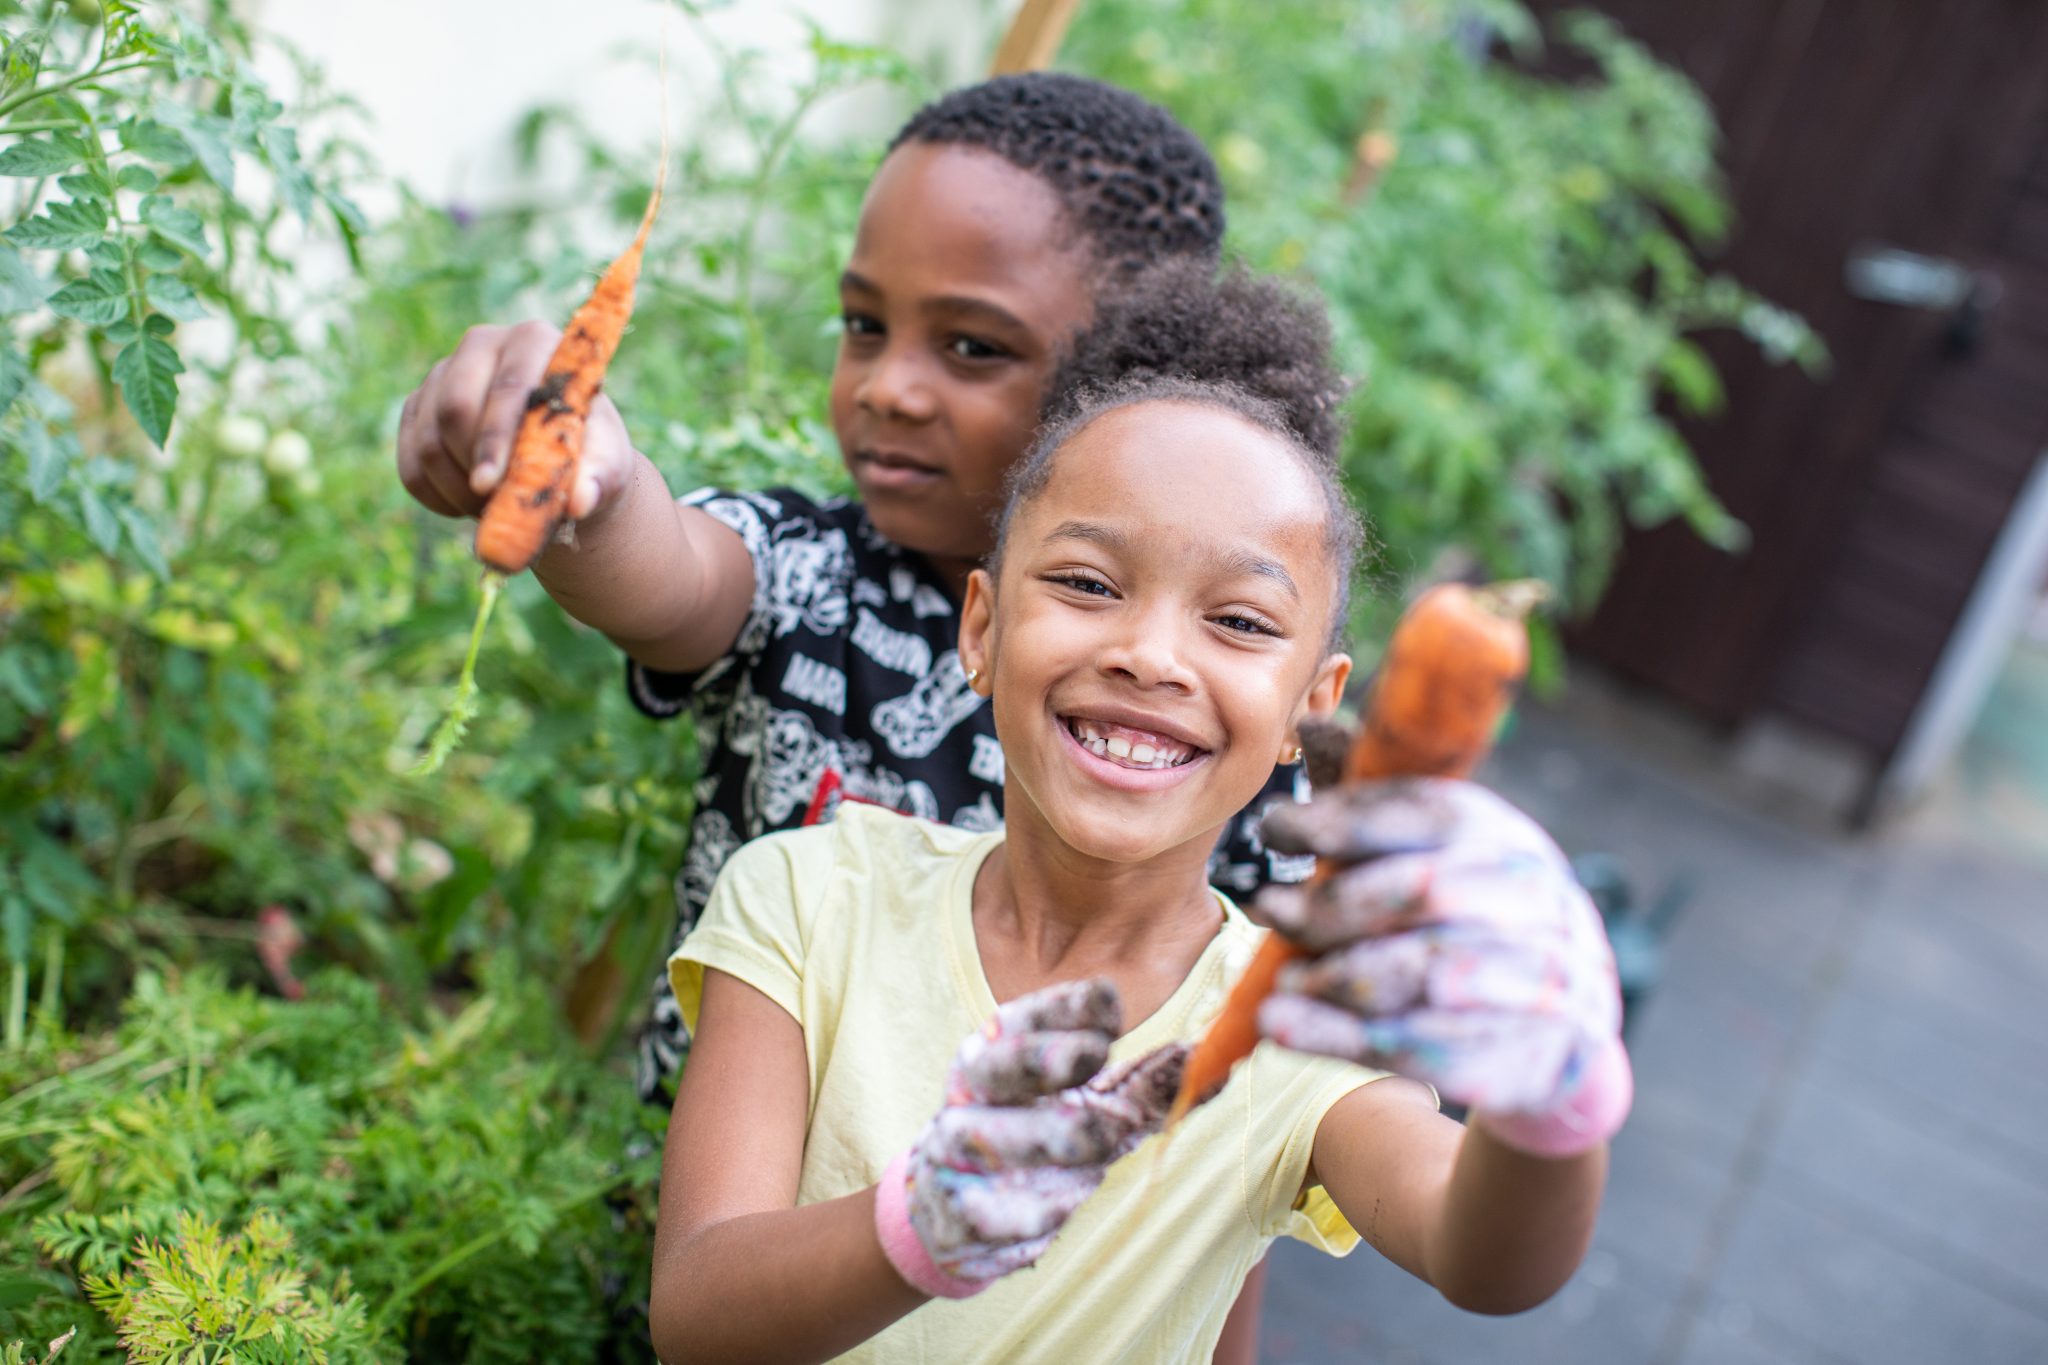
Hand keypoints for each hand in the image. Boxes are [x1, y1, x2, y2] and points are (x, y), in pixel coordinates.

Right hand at [395, 321, 634, 521]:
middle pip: (454, 408)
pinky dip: (438, 498)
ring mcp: (443, 374)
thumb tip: (580, 501)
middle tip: (498, 504)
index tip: (491, 484)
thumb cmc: (590, 456)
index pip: (507, 387)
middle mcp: (482, 345)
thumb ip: (598, 478)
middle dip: (473, 464)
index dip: (495, 437)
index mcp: (535, 342)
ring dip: (458, 489)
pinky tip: (469, 505)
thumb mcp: (606, 466)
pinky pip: (410, 465)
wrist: (558, 464)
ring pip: (429, 441)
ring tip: (495, 508)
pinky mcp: (417, 408)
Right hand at [878, 979, 1184, 1292]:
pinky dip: (1036, 1210)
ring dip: (1053, 1138)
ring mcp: (954, 1151)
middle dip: (1045, 1055)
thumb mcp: (1088, 1107)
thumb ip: (1148, 1088)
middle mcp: (969, 1094)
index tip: (1112, 1002)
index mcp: (997, 1053)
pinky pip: (994, 1211)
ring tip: (1095, 1150)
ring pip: (996, 1137)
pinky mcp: (953, 1212)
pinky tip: (1061, 1206)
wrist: (950, 1213)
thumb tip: (1218, 1066)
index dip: (1064, 1007)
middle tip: (1096, 1052)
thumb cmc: (1034, 1141)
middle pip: (996, 1064)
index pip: (1022, 1018)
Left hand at [1253, 779, 1624, 1122]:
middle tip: (1266, 907)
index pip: (1422, 812)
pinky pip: (1417, 1044)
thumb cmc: (1471, 910)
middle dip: (1331, 903)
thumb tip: (1307, 722)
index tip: (1275, 826)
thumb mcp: (1434, 847)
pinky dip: (1339, 1036)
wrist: (1564, 1017)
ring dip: (1335, 975)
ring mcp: (1532, 977)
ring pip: (1419, 972)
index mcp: (1498, 834)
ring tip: (1279, 980)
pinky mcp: (1513, 1051)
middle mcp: (1526, 898)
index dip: (1343, 819)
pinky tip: (1281, 1027)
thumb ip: (1366, 799)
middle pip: (1418, 892)